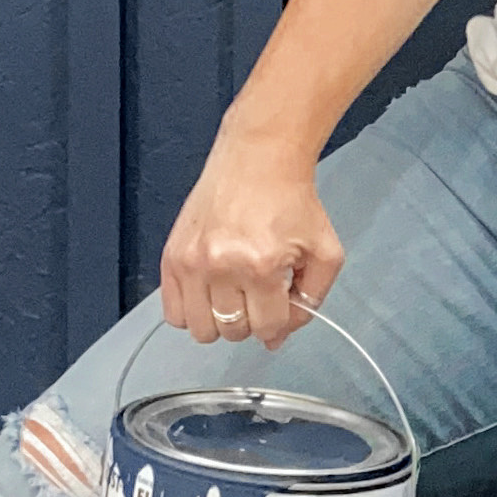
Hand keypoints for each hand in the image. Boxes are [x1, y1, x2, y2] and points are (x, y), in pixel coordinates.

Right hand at [158, 124, 343, 354]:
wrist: (259, 159)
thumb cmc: (294, 202)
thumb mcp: (324, 252)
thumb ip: (310, 301)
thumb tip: (276, 338)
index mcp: (262, 266)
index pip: (267, 328)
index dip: (280, 323)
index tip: (282, 301)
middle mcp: (221, 266)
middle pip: (233, 332)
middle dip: (252, 320)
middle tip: (258, 293)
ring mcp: (192, 262)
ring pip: (201, 330)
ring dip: (221, 321)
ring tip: (233, 295)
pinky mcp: (171, 255)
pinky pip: (172, 313)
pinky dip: (192, 313)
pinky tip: (210, 292)